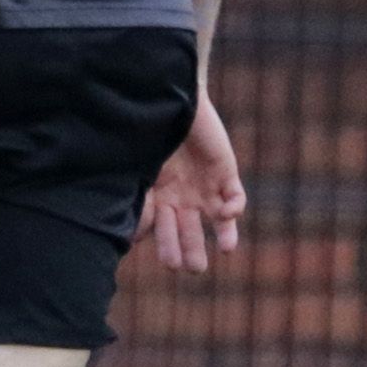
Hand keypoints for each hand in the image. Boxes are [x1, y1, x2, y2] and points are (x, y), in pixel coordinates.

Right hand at [139, 97, 245, 272]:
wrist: (171, 98)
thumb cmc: (149, 132)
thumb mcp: (139, 169)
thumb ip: (137, 200)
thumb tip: (131, 236)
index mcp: (157, 198)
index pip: (160, 230)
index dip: (162, 245)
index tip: (162, 258)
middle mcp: (182, 197)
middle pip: (188, 231)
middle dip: (188, 250)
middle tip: (188, 268)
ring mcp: (206, 186)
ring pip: (216, 220)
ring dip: (222, 236)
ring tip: (224, 251)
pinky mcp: (226, 173)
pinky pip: (235, 196)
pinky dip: (234, 208)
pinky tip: (228, 215)